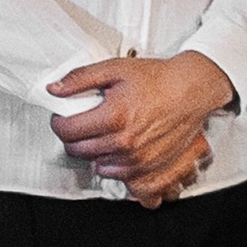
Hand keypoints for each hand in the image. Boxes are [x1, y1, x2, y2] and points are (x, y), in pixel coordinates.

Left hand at [46, 51, 232, 206]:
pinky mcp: (149, 168)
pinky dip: (111, 165)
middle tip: (80, 124)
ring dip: (92, 152)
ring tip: (100, 135)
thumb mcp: (114, 69)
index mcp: (113, 117)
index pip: (67, 131)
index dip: (59, 123)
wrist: (191, 90)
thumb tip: (55, 88)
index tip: (62, 118)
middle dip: (73, 137)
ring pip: (95, 165)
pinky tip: (114, 150)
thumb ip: (80, 78)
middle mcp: (125, 142)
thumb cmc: (158, 79)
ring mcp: (138, 159)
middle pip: (78, 150)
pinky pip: (118, 176)